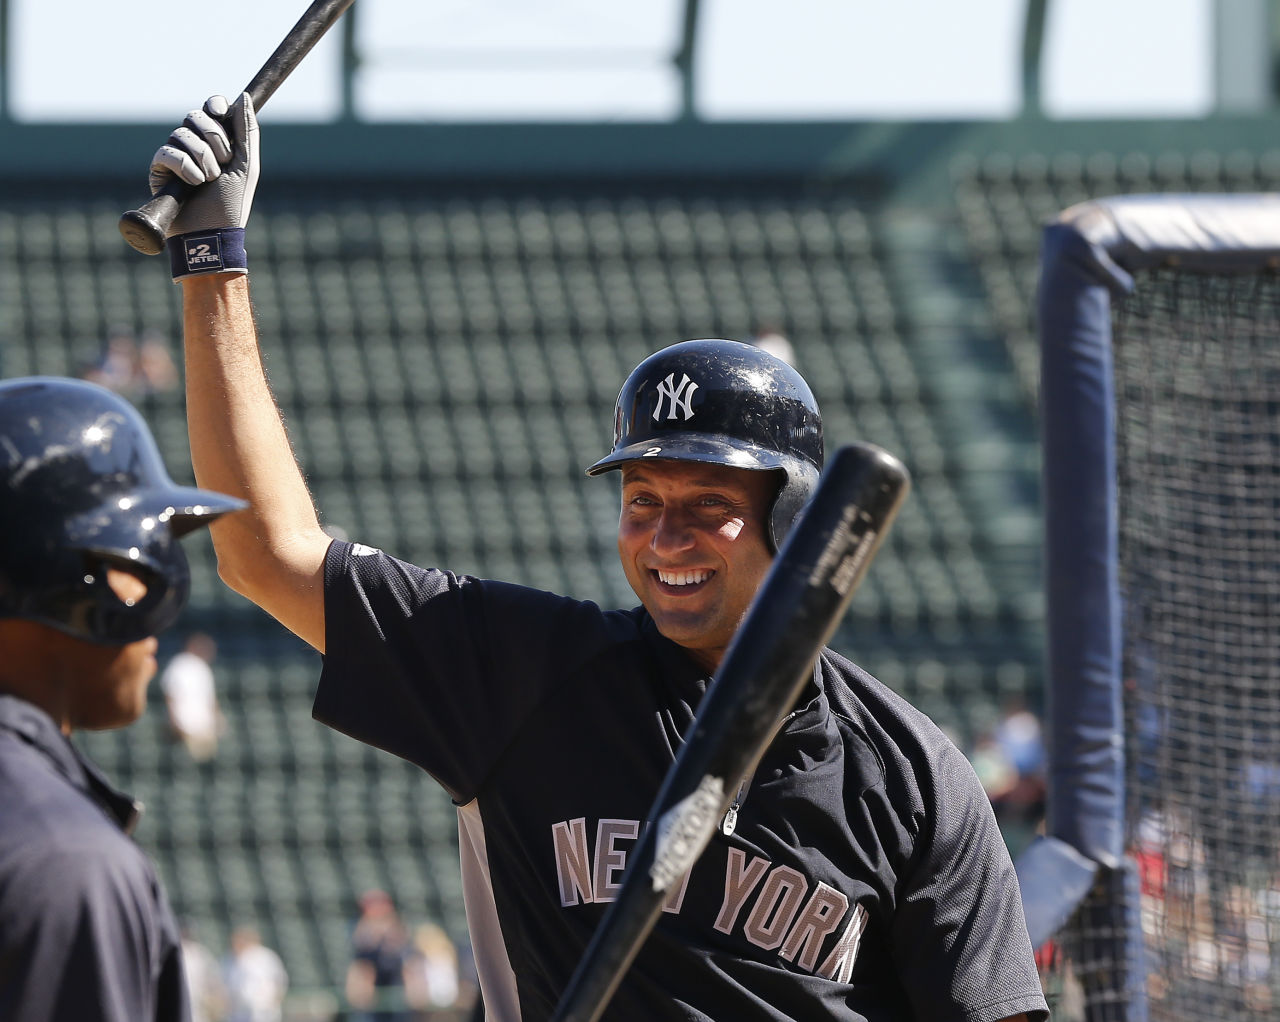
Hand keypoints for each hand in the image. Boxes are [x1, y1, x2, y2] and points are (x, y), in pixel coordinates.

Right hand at [149, 93, 259, 240]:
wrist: (212, 233)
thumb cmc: (231, 203)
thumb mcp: (246, 166)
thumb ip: (246, 131)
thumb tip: (243, 96)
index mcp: (217, 143)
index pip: (210, 109)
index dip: (215, 106)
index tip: (221, 113)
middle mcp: (195, 146)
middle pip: (195, 116)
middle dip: (214, 138)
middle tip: (223, 163)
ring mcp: (175, 157)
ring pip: (182, 134)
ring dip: (203, 159)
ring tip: (208, 181)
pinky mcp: (158, 170)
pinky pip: (167, 152)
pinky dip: (184, 168)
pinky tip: (192, 185)